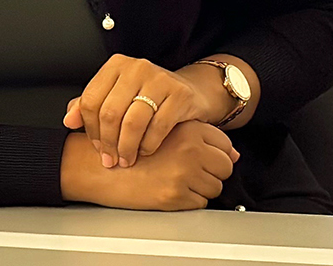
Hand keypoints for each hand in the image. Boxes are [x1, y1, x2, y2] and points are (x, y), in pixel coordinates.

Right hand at [60, 121, 237, 210]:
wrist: (98, 165)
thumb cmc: (129, 145)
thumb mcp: (166, 130)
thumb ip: (201, 135)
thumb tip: (234, 153)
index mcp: (189, 129)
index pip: (225, 144)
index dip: (216, 153)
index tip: (206, 157)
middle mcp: (190, 150)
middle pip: (226, 166)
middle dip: (212, 172)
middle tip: (191, 171)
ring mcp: (184, 174)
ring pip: (215, 187)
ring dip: (200, 187)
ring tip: (177, 180)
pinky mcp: (175, 197)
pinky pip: (199, 204)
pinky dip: (188, 201)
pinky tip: (170, 190)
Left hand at [64, 54, 231, 168]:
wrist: (189, 92)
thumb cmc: (148, 97)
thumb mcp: (116, 96)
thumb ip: (89, 106)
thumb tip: (68, 120)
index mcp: (116, 65)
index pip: (91, 100)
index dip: (90, 130)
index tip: (97, 147)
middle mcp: (137, 67)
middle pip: (110, 113)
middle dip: (108, 143)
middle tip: (110, 160)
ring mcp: (160, 79)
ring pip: (132, 122)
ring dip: (126, 148)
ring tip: (126, 160)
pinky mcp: (180, 94)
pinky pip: (158, 127)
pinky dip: (148, 145)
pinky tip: (145, 151)